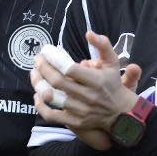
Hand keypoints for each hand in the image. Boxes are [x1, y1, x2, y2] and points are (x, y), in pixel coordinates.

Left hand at [31, 31, 140, 149]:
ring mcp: (80, 111)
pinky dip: (40, 105)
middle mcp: (88, 96)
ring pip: (51, 97)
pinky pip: (51, 115)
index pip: (69, 69)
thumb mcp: (112, 63)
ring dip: (38, 84)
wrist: (122, 114)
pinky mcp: (74, 122)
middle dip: (43, 68)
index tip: (45, 51)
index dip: (54, 59)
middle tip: (37, 59)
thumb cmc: (113, 84)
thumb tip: (89, 33)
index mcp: (96, 80)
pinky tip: (37, 94)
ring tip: (34, 73)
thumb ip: (103, 45)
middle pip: (58, 81)